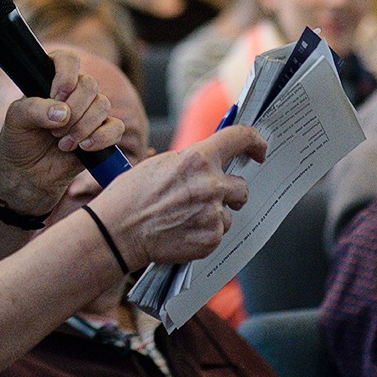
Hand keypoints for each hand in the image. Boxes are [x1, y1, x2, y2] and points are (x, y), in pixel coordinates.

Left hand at [0, 49, 121, 218]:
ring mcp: (89, 112)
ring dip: (83, 127)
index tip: (55, 95)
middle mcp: (73, 92)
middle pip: (89, 84)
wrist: (28, 175)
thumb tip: (63, 112)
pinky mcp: (102, 133)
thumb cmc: (19, 141)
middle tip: (53, 131)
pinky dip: (102, 137)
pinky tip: (84, 147)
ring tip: (62, 144)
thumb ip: (34, 110)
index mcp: (50, 79)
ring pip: (103, 105)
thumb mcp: (16, 121)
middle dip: (73, 110)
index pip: (67, 59)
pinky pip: (116, 127)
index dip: (66, 75)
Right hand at [90, 124, 264, 267]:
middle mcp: (211, 185)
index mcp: (197, 158)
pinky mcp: (211, 238)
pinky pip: (219, 233)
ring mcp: (213, 213)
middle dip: (229, 191)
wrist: (116, 231)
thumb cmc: (131, 195)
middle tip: (207, 197)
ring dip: (215, 214)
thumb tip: (213, 162)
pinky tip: (182, 231)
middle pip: (241, 186)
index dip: (255, 142)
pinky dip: (205, 233)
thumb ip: (191, 162)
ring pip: (229, 212)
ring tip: (184, 217)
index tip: (260, 150)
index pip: (241, 138)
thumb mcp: (160, 164)